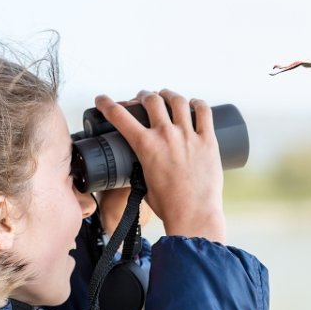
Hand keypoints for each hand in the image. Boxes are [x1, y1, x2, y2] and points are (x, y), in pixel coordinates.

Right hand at [93, 90, 225, 242]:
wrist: (193, 214)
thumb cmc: (170, 205)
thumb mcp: (144, 182)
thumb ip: (141, 168)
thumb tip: (140, 164)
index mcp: (146, 146)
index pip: (119, 116)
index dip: (106, 104)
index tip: (102, 100)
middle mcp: (166, 135)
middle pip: (151, 100)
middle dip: (143, 96)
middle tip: (143, 98)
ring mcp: (188, 135)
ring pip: (178, 101)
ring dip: (168, 95)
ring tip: (167, 96)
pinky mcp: (208, 141)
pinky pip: (204, 112)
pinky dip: (198, 104)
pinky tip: (195, 104)